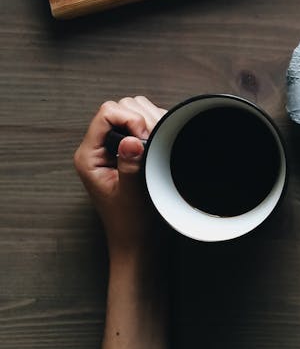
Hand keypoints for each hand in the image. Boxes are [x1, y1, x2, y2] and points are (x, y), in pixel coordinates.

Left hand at [74, 96, 166, 254]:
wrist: (139, 240)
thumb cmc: (132, 223)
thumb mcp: (131, 194)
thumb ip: (130, 165)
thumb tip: (131, 139)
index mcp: (90, 157)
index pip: (106, 114)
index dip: (129, 118)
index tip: (145, 136)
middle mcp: (98, 148)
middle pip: (119, 107)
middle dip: (141, 118)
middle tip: (153, 140)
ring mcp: (113, 147)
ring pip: (132, 111)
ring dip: (149, 120)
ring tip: (157, 141)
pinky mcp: (128, 148)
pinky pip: (142, 122)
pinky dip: (155, 126)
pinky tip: (160, 142)